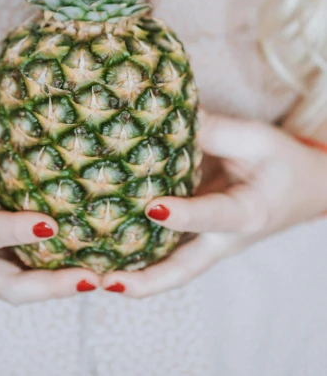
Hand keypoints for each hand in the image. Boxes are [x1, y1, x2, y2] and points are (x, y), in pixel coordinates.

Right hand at [0, 99, 99, 304]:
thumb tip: (13, 80)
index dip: (14, 230)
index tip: (50, 225)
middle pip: (10, 287)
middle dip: (52, 287)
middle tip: (92, 278)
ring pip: (23, 289)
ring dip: (62, 286)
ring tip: (108, 276)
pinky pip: (27, 275)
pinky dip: (58, 274)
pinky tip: (96, 261)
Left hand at [101, 112, 326, 297]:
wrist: (306, 190)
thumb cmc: (282, 162)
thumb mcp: (256, 139)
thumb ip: (212, 130)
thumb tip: (162, 115)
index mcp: (248, 213)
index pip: (212, 216)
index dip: (183, 215)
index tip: (152, 206)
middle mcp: (224, 239)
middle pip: (182, 270)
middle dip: (144, 281)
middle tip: (106, 281)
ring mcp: (209, 244)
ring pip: (169, 269)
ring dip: (132, 276)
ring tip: (90, 274)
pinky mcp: (196, 238)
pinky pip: (164, 253)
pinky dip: (135, 257)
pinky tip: (101, 250)